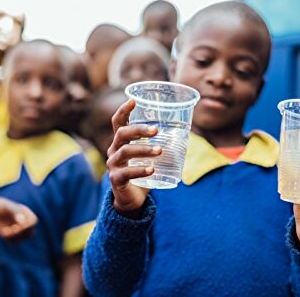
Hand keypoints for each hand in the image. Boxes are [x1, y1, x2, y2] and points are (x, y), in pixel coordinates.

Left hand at [0, 197, 37, 240]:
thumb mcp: (5, 206)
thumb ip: (15, 212)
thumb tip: (22, 221)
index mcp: (25, 212)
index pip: (33, 221)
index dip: (27, 225)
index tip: (16, 225)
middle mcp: (23, 220)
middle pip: (31, 231)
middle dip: (20, 233)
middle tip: (9, 230)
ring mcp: (18, 228)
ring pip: (23, 237)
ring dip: (14, 237)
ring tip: (3, 231)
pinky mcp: (11, 235)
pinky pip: (14, 242)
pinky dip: (8, 239)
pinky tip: (1, 232)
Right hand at [107, 99, 161, 218]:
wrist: (131, 199)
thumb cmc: (141, 173)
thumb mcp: (148, 157)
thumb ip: (161, 145)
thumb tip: (187, 133)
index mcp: (120, 142)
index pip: (118, 122)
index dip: (123, 110)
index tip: (133, 100)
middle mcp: (113, 150)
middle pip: (122, 134)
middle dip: (139, 130)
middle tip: (156, 130)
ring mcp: (113, 165)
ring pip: (125, 152)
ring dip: (144, 149)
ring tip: (160, 150)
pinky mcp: (116, 179)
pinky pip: (126, 173)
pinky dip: (140, 170)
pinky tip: (152, 169)